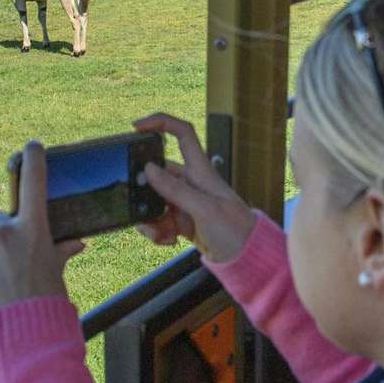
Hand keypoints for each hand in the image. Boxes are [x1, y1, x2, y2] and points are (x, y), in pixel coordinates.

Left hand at [0, 141, 86, 320]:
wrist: (22, 335)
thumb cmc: (47, 302)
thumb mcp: (56, 271)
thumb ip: (60, 251)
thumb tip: (74, 243)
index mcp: (34, 228)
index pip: (33, 181)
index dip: (33, 159)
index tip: (31, 146)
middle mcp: (6, 231)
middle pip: (3, 217)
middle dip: (8, 231)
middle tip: (18, 257)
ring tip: (5, 277)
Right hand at [131, 113, 256, 261]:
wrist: (247, 259)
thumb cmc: (236, 230)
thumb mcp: (204, 209)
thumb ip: (175, 189)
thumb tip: (148, 169)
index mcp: (200, 171)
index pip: (182, 133)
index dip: (160, 123)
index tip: (136, 127)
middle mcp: (191, 182)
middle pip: (157, 173)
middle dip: (144, 190)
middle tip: (142, 207)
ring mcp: (185, 202)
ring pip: (154, 200)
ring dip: (150, 218)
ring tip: (162, 234)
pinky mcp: (182, 221)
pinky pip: (159, 220)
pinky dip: (157, 231)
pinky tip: (168, 240)